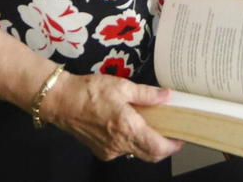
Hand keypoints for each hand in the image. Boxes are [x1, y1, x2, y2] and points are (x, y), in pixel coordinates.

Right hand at [40, 72, 183, 162]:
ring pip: (136, 153)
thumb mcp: (122, 86)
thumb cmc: (90, 92)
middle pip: (150, 155)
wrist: (61, 102)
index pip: (158, 148)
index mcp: (128, 128)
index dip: (172, 146)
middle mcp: (120, 145)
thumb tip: (167, 96)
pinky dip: (130, 142)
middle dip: (163, 147)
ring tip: (150, 125)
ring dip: (146, 144)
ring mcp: (110, 151)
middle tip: (170, 133)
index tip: (180, 138)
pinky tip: (129, 127)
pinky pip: (122, 151)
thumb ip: (147, 94)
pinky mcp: (101, 151)